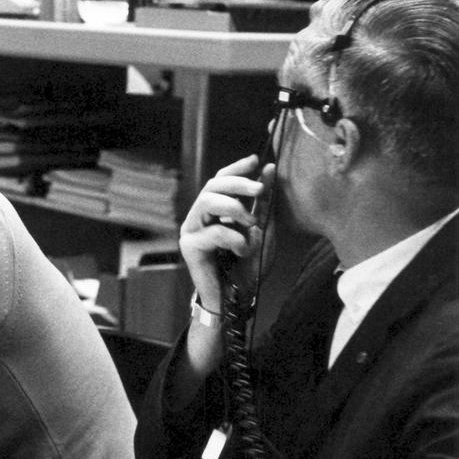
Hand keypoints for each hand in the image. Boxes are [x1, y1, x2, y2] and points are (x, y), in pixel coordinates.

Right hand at [179, 154, 274, 314]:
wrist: (238, 298)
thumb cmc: (249, 266)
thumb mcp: (264, 229)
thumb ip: (264, 202)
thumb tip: (269, 169)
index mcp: (216, 210)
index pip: (220, 180)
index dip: (235, 168)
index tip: (255, 160)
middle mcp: (200, 216)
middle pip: (213, 185)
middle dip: (238, 184)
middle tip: (259, 190)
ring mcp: (192, 230)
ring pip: (207, 201)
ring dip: (235, 208)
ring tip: (252, 224)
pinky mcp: (190, 246)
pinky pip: (213, 231)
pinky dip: (234, 239)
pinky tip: (242, 251)